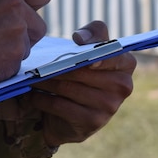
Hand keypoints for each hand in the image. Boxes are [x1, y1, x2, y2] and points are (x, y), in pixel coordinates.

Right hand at [0, 0, 50, 92]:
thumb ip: (0, 1)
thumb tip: (24, 11)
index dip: (33, 7)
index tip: (27, 15)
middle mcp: (14, 2)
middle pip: (39, 24)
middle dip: (25, 34)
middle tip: (0, 39)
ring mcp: (17, 28)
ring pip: (28, 45)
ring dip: (13, 50)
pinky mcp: (16, 53)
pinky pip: (18, 63)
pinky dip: (5, 65)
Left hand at [24, 20, 135, 147]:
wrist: (73, 117)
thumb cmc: (82, 75)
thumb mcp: (89, 53)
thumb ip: (91, 36)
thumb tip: (80, 39)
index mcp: (125, 64)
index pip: (111, 49)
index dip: (95, 46)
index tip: (77, 44)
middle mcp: (123, 86)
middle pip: (83, 69)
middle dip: (57, 65)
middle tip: (38, 63)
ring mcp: (110, 106)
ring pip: (69, 87)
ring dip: (46, 81)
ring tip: (32, 76)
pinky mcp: (93, 122)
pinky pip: (61, 106)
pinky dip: (44, 99)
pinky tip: (34, 95)